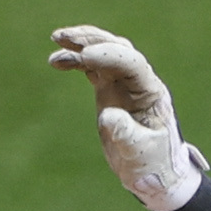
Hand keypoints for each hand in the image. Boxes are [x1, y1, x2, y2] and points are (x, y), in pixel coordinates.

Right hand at [47, 25, 202, 210]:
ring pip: (103, 53)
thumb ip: (127, 134)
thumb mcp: (140, 153)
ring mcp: (123, 84)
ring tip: (56, 40)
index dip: (110, 55)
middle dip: (91, 40)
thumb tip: (108, 116)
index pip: (132, 63)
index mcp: (151, 93)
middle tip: (64, 38)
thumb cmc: (153, 164)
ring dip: (80, 44)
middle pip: (117, 49)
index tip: (85, 56)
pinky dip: (75, 61)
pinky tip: (57, 61)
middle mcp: (138, 82)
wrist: (153, 173)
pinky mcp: (109, 90)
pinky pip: (92, 67)